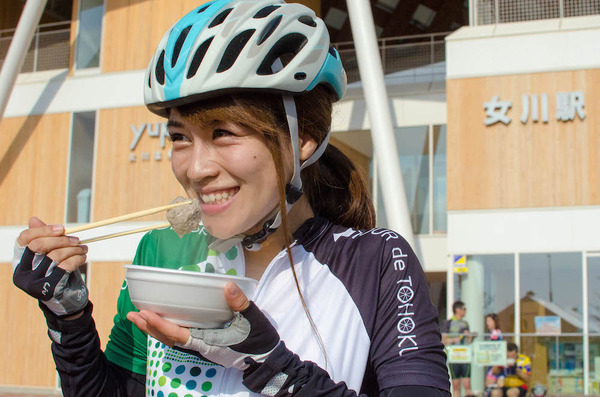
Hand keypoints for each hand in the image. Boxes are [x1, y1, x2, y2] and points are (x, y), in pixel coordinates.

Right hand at [13, 217, 88, 315]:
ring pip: (54, 256)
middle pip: (38, 245)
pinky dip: (77, 259)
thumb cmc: (58, 273)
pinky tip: (82, 257)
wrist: (66, 300)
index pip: (24, 239)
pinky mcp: (48, 290)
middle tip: (77, 239)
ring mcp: (33, 283)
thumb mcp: (50, 255)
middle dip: (61, 239)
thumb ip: (43, 238)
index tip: (62, 228)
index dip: (43, 230)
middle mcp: (21, 273)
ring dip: (73, 249)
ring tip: (82, 249)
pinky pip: (65, 267)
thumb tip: (34, 219)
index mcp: (19, 262)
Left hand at [127, 282, 280, 370]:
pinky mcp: (207, 345)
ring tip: (140, 318)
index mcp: (208, 342)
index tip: (145, 314)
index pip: (177, 335)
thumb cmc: (259, 342)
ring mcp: (203, 347)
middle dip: (149, 327)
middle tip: (132, 314)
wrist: (267, 360)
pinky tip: (165, 322)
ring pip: (173, 340)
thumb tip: (227, 286)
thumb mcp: (253, 320)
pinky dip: (168, 330)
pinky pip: (181, 339)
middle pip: (169, 339)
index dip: (160, 325)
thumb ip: (239, 304)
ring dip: (155, 329)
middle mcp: (201, 346)